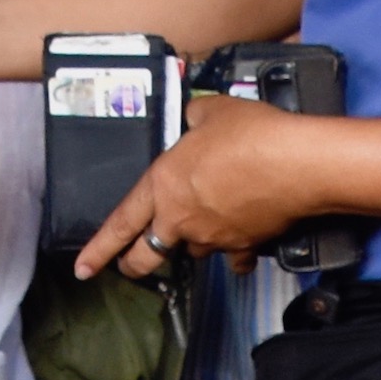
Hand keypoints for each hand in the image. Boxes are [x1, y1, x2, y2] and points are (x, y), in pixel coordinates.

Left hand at [72, 96, 314, 279]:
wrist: (297, 164)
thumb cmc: (252, 136)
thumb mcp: (212, 112)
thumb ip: (195, 119)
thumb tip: (196, 120)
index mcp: (164, 186)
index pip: (121, 223)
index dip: (99, 248)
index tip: (83, 267)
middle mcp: (182, 218)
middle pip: (148, 254)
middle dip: (134, 264)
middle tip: (130, 267)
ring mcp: (213, 236)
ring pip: (193, 250)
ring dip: (194, 244)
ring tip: (204, 228)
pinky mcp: (245, 244)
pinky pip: (235, 256)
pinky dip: (236, 252)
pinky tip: (243, 242)